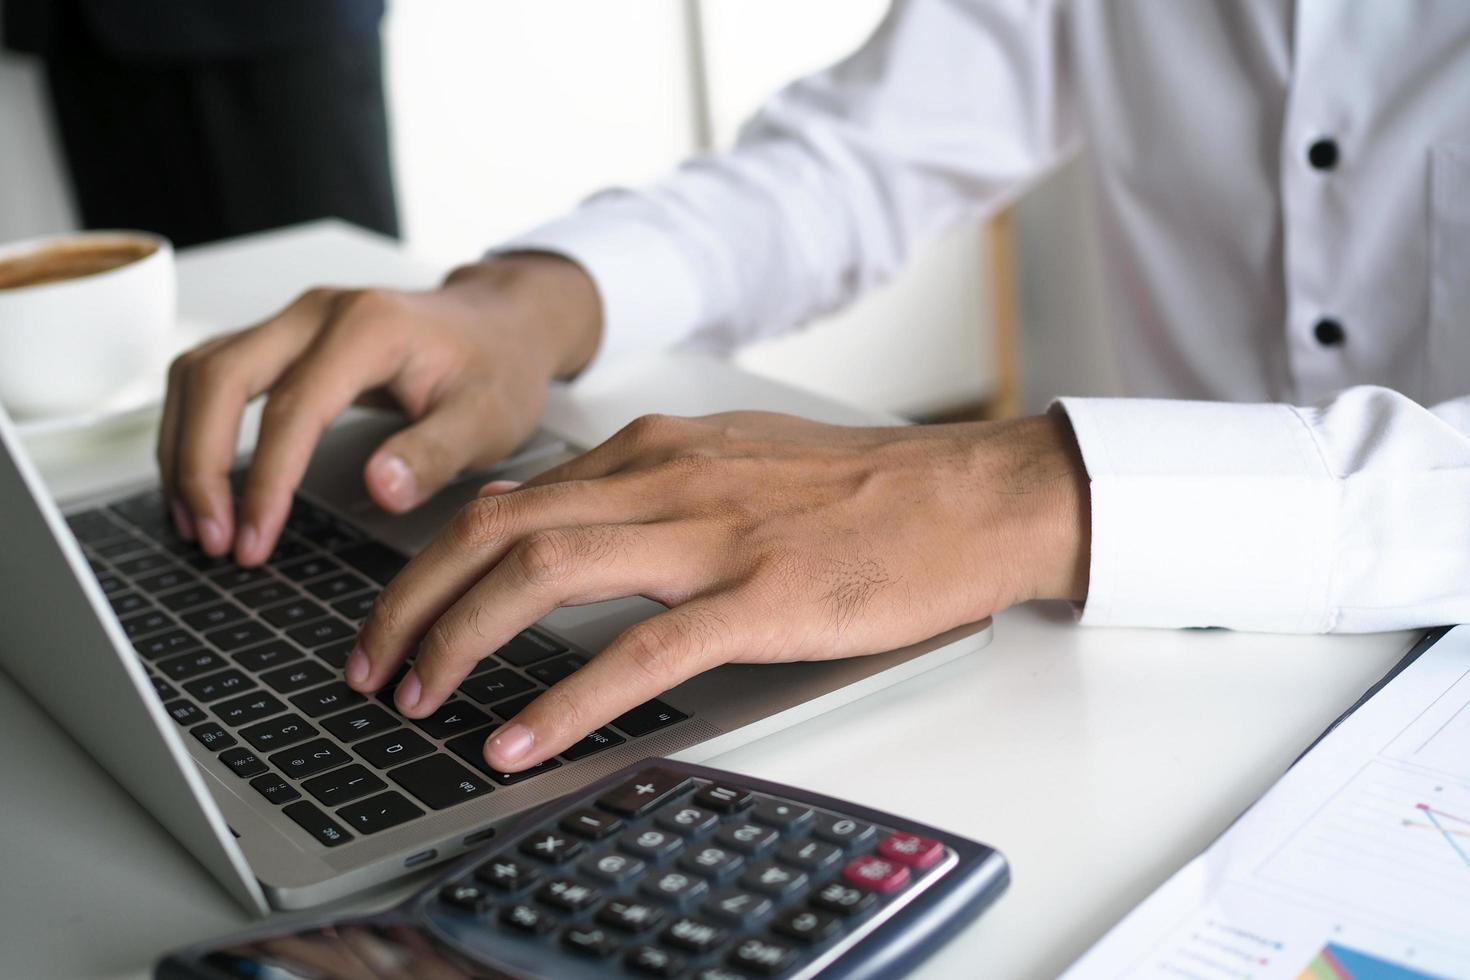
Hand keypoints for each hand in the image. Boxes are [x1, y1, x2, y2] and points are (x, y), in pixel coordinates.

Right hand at [156, 254, 601, 564]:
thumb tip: (381, 488)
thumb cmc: (496, 370)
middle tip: (211, 540)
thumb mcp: (488, 420)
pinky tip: (202, 486)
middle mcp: (318, 313)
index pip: (292, 409)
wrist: (500, 325)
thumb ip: (436, 453)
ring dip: (184, 448)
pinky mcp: (283, 338)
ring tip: (196, 524)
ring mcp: (294, 320)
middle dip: (200, 465)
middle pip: (218, 378)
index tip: (253, 542)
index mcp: (369, 328)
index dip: (264, 481)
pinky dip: (193, 430)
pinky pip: (212, 376)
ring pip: (200, 372)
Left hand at [346, 410, 1089, 770]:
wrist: (970, 494)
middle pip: (496, 531)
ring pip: (542, 575)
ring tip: (416, 699)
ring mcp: (709, 535)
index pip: (506, 499)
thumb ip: (641, 487)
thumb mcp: (733, 460)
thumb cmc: (861, 487)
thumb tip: (551, 522)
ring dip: (460, 641)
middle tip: (371, 666)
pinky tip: (517, 739)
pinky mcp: (759, 597)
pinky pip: (636, 653)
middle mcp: (663, 478)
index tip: (397, 615)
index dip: (432, 562)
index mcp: (653, 448)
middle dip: (412, 602)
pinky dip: (561, 700)